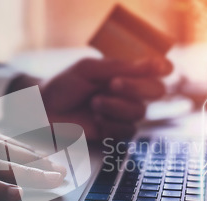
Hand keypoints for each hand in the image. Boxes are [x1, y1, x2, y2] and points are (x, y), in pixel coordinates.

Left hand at [40, 58, 171, 139]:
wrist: (44, 111)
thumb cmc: (64, 86)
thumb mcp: (89, 70)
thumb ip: (121, 67)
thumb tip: (155, 63)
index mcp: (125, 72)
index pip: (155, 69)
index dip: (163, 68)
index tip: (161, 68)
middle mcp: (129, 92)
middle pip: (156, 91)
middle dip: (137, 87)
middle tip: (114, 84)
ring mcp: (123, 112)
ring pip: (140, 112)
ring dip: (117, 107)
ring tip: (94, 103)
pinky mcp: (115, 132)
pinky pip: (128, 130)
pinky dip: (111, 124)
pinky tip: (96, 120)